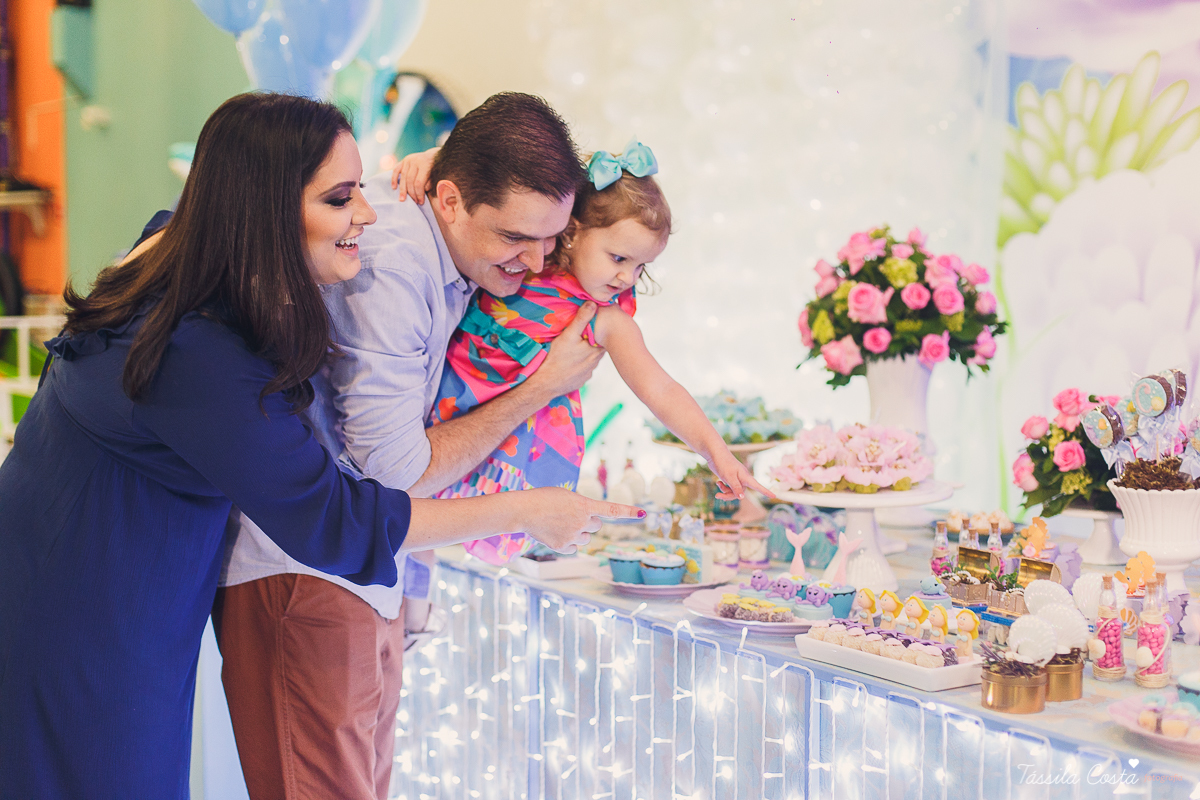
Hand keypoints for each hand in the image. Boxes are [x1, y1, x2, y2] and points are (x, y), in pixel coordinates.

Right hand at [390, 147, 438, 202]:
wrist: (433, 155)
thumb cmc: (436, 169)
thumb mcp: (436, 175)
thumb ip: (430, 183)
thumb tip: (423, 190)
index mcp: (425, 164)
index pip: (419, 182)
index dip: (419, 194)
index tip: (420, 202)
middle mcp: (415, 160)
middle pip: (410, 180)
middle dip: (411, 193)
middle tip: (414, 202)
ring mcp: (408, 160)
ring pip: (403, 177)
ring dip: (402, 189)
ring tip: (402, 199)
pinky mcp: (403, 160)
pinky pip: (396, 170)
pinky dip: (394, 179)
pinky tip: (394, 188)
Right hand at [519, 487, 643, 552]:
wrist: (524, 510)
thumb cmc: (543, 498)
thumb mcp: (567, 496)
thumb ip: (582, 506)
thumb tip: (590, 519)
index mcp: (585, 505)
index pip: (612, 509)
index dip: (629, 512)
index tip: (643, 513)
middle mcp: (582, 521)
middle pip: (597, 526)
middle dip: (589, 522)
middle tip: (571, 516)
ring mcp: (573, 535)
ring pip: (585, 538)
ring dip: (578, 532)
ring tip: (559, 524)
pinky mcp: (562, 546)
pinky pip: (573, 548)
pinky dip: (567, 543)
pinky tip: (555, 534)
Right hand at [527, 302, 604, 399]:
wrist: (546, 384)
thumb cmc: (557, 358)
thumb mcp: (568, 334)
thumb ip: (581, 319)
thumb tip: (593, 303)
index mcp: (596, 350)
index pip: (604, 338)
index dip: (599, 331)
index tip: (592, 327)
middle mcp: (595, 363)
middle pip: (597, 349)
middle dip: (591, 342)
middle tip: (581, 337)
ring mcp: (588, 374)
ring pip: (590, 360)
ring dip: (584, 354)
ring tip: (573, 350)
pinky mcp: (580, 381)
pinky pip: (582, 371)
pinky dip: (578, 366)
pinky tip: (569, 363)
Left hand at [707, 448, 775, 500]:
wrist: (715, 454)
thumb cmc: (724, 463)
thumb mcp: (729, 476)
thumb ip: (736, 487)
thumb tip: (742, 498)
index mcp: (745, 477)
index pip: (758, 486)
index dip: (766, 491)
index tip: (774, 495)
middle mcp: (743, 479)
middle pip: (740, 494)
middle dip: (728, 496)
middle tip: (718, 495)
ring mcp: (737, 479)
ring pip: (733, 492)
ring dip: (725, 491)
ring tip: (718, 484)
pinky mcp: (731, 479)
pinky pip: (729, 488)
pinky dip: (723, 487)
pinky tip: (718, 482)